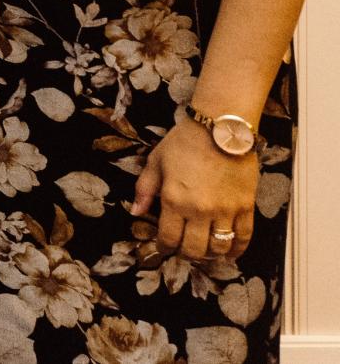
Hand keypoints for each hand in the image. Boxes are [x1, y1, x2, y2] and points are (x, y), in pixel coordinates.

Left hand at [134, 115, 259, 261]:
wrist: (221, 128)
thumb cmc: (185, 142)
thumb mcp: (156, 162)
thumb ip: (144, 189)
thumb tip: (136, 213)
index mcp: (174, 200)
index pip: (168, 238)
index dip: (164, 247)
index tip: (164, 247)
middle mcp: (199, 210)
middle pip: (194, 249)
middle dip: (186, 254)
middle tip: (183, 250)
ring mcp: (225, 211)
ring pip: (218, 247)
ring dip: (210, 254)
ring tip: (204, 250)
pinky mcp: (246, 207)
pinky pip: (244, 237)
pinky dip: (237, 250)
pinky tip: (230, 254)